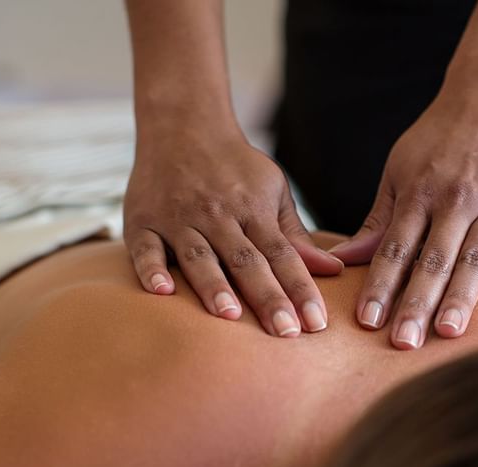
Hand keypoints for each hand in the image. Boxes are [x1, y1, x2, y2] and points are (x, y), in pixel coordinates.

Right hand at [124, 127, 342, 336]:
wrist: (182, 123)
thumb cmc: (234, 168)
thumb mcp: (272, 192)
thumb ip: (296, 236)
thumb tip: (334, 270)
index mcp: (253, 210)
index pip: (283, 255)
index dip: (301, 289)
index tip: (316, 324)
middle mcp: (218, 215)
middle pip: (246, 261)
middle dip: (267, 297)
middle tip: (285, 332)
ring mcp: (179, 217)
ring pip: (199, 255)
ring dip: (214, 285)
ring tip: (230, 316)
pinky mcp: (143, 220)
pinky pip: (146, 247)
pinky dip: (152, 268)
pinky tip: (162, 291)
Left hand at [330, 88, 477, 348]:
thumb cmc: (438, 138)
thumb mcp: (400, 171)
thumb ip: (378, 219)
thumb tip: (343, 258)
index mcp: (420, 194)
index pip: (395, 248)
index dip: (380, 284)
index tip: (367, 321)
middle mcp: (457, 202)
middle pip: (433, 260)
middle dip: (416, 302)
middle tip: (403, 342)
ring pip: (475, 261)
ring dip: (461, 299)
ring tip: (447, 334)